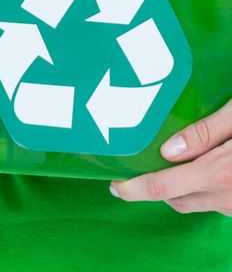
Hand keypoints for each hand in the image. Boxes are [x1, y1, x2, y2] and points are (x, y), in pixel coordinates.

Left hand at [109, 99, 231, 214]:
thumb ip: (203, 134)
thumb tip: (166, 150)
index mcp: (219, 174)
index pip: (164, 187)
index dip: (135, 189)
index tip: (115, 186)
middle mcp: (227, 198)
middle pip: (176, 199)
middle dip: (153, 186)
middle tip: (136, 168)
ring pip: (195, 202)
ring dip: (178, 188)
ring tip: (168, 161)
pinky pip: (213, 201)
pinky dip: (198, 188)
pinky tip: (198, 166)